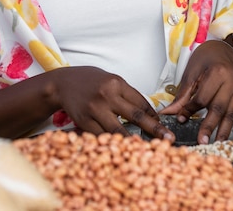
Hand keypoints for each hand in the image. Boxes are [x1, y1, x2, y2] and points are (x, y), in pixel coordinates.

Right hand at [52, 66, 174, 141]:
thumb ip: (126, 94)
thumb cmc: (89, 80)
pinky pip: (102, 137)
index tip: (164, 126)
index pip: (141, 102)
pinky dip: (113, 144)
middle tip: (169, 139)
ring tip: (147, 152)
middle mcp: (107, 95)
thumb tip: (146, 113)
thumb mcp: (110, 80)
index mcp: (116, 83)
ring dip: (135, 143)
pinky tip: (121, 150)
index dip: (154, 116)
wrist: (63, 82)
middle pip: (136, 116)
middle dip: (155, 129)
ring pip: (119, 131)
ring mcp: (95, 109)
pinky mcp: (84, 122)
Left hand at [158, 40, 232, 143]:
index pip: (203, 98)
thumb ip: (182, 95)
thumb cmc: (204, 57)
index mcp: (217, 73)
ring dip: (226, 130)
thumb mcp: (191, 73)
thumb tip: (169, 112)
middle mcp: (232, 81)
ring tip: (219, 143)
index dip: (190, 109)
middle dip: (209, 126)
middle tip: (202, 140)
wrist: (219, 46)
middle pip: (219, 108)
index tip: (181, 118)